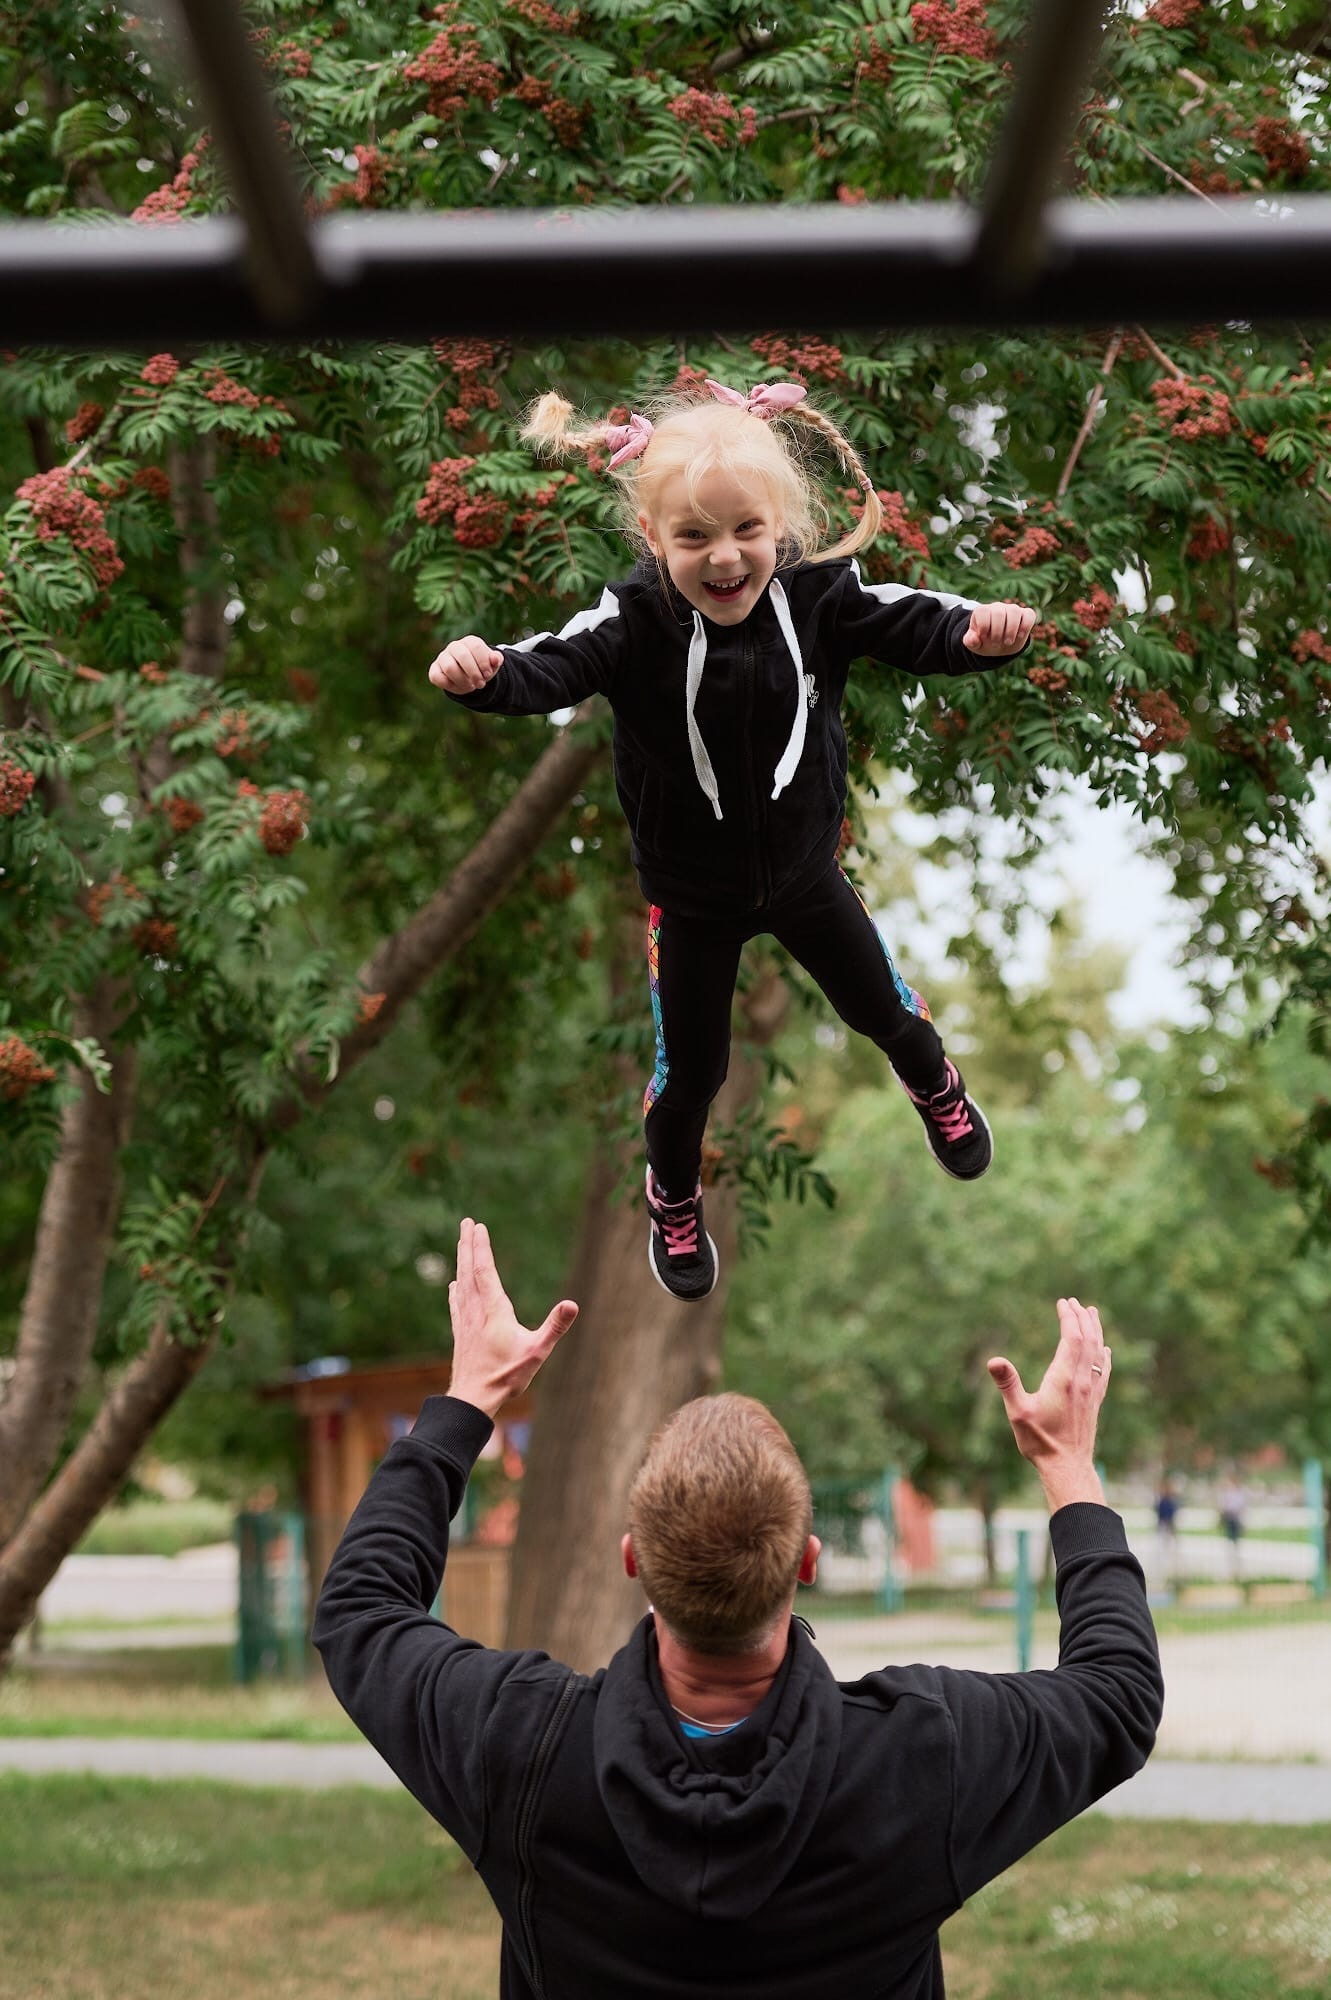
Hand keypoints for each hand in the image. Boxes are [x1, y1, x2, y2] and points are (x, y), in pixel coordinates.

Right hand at [428, 637, 503, 693]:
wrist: (470, 677)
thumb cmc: (481, 668)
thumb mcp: (492, 665)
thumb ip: (496, 660)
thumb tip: (496, 659)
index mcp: (470, 642)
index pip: (476, 646)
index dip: (483, 662)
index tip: (487, 674)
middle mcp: (454, 646)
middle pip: (463, 656)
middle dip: (474, 673)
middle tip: (481, 684)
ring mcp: (443, 657)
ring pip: (449, 667)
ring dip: (463, 681)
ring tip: (471, 686)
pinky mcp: (434, 669)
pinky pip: (437, 677)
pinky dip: (450, 685)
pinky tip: (458, 687)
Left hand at [447, 1218, 577, 1419]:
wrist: (473, 1399)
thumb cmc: (507, 1376)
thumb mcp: (537, 1351)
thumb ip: (555, 1327)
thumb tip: (573, 1304)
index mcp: (494, 1310)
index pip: (485, 1270)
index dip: (482, 1247)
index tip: (478, 1226)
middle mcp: (476, 1311)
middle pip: (469, 1270)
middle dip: (468, 1245)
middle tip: (466, 1223)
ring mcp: (466, 1322)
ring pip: (461, 1283)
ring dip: (461, 1261)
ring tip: (461, 1244)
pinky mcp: (461, 1334)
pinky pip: (457, 1304)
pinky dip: (455, 1289)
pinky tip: (453, 1285)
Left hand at [961, 601, 1035, 654]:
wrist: (998, 645)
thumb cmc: (985, 642)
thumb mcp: (974, 644)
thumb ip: (970, 641)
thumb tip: (973, 639)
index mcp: (982, 611)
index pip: (983, 612)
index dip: (984, 627)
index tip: (984, 637)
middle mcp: (997, 607)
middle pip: (998, 612)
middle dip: (997, 632)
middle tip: (996, 643)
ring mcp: (1012, 609)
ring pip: (1014, 611)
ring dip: (1011, 629)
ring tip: (1007, 642)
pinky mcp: (1025, 615)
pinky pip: (1029, 614)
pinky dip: (1026, 626)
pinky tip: (1020, 636)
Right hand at [988, 1298, 1110, 1511]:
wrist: (1067, 1467)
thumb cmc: (1040, 1441)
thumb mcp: (1018, 1412)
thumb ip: (1008, 1384)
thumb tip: (994, 1360)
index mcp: (1064, 1379)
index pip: (1071, 1339)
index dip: (1068, 1318)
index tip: (1063, 1302)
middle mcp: (1082, 1382)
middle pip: (1088, 1341)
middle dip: (1082, 1318)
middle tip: (1075, 1302)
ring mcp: (1091, 1392)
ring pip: (1097, 1353)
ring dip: (1095, 1331)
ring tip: (1092, 1314)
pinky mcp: (1095, 1402)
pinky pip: (1103, 1370)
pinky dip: (1103, 1354)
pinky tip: (1105, 1350)